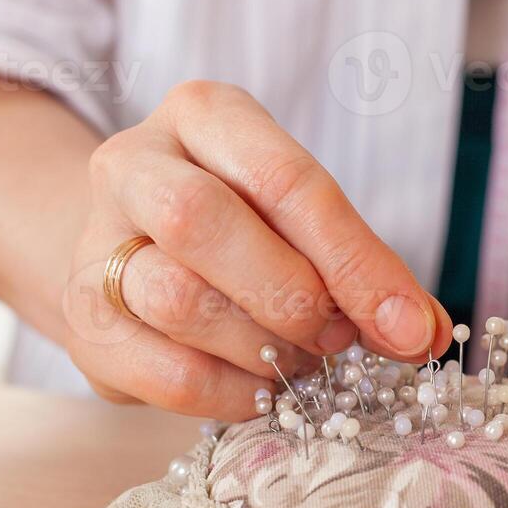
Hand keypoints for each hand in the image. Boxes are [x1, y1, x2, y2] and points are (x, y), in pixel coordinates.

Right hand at [62, 81, 451, 419]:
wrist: (131, 247)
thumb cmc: (240, 226)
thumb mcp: (302, 217)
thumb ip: (362, 267)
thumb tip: (423, 331)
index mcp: (203, 115)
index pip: (285, 180)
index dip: (355, 261)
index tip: (409, 326)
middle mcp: (134, 164)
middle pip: (201, 222)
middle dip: (290, 295)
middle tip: (335, 336)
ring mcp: (97, 242)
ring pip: (176, 298)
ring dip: (262, 347)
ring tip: (298, 359)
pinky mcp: (84, 322)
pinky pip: (163, 371)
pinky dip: (232, 393)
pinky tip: (261, 389)